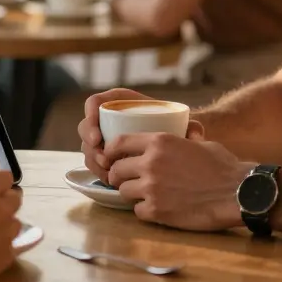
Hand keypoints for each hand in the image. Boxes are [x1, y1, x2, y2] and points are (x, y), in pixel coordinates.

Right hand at [78, 88, 204, 183]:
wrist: (179, 145)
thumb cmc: (180, 130)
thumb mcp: (186, 125)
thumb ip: (193, 127)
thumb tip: (196, 134)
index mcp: (121, 102)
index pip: (95, 103)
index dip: (90, 115)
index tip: (99, 134)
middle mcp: (109, 119)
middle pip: (86, 127)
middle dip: (90, 143)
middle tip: (103, 156)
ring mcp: (106, 137)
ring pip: (88, 147)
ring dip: (93, 159)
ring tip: (107, 170)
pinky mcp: (108, 156)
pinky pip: (94, 162)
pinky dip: (98, 170)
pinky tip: (107, 178)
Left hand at [105, 133, 248, 231]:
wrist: (237, 192)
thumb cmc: (224, 166)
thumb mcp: (200, 142)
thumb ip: (181, 140)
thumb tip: (185, 134)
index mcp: (159, 141)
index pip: (118, 142)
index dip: (111, 151)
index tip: (112, 157)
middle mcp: (150, 163)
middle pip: (116, 170)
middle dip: (119, 175)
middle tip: (127, 180)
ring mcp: (152, 188)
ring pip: (123, 191)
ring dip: (132, 194)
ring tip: (145, 195)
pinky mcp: (157, 211)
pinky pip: (137, 211)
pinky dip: (145, 211)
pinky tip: (157, 208)